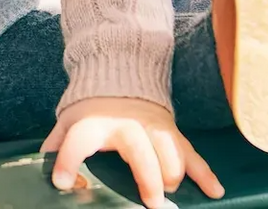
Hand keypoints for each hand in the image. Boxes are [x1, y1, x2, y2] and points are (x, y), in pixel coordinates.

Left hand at [44, 97, 222, 208]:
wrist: (120, 72)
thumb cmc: (92, 107)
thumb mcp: (69, 122)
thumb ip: (57, 147)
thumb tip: (51, 180)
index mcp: (94, 123)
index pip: (79, 140)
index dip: (68, 160)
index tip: (63, 182)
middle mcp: (126, 123)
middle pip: (138, 150)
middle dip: (148, 176)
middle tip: (153, 203)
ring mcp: (152, 126)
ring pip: (169, 149)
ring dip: (174, 173)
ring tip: (172, 192)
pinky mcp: (171, 131)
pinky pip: (191, 152)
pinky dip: (204, 172)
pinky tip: (216, 191)